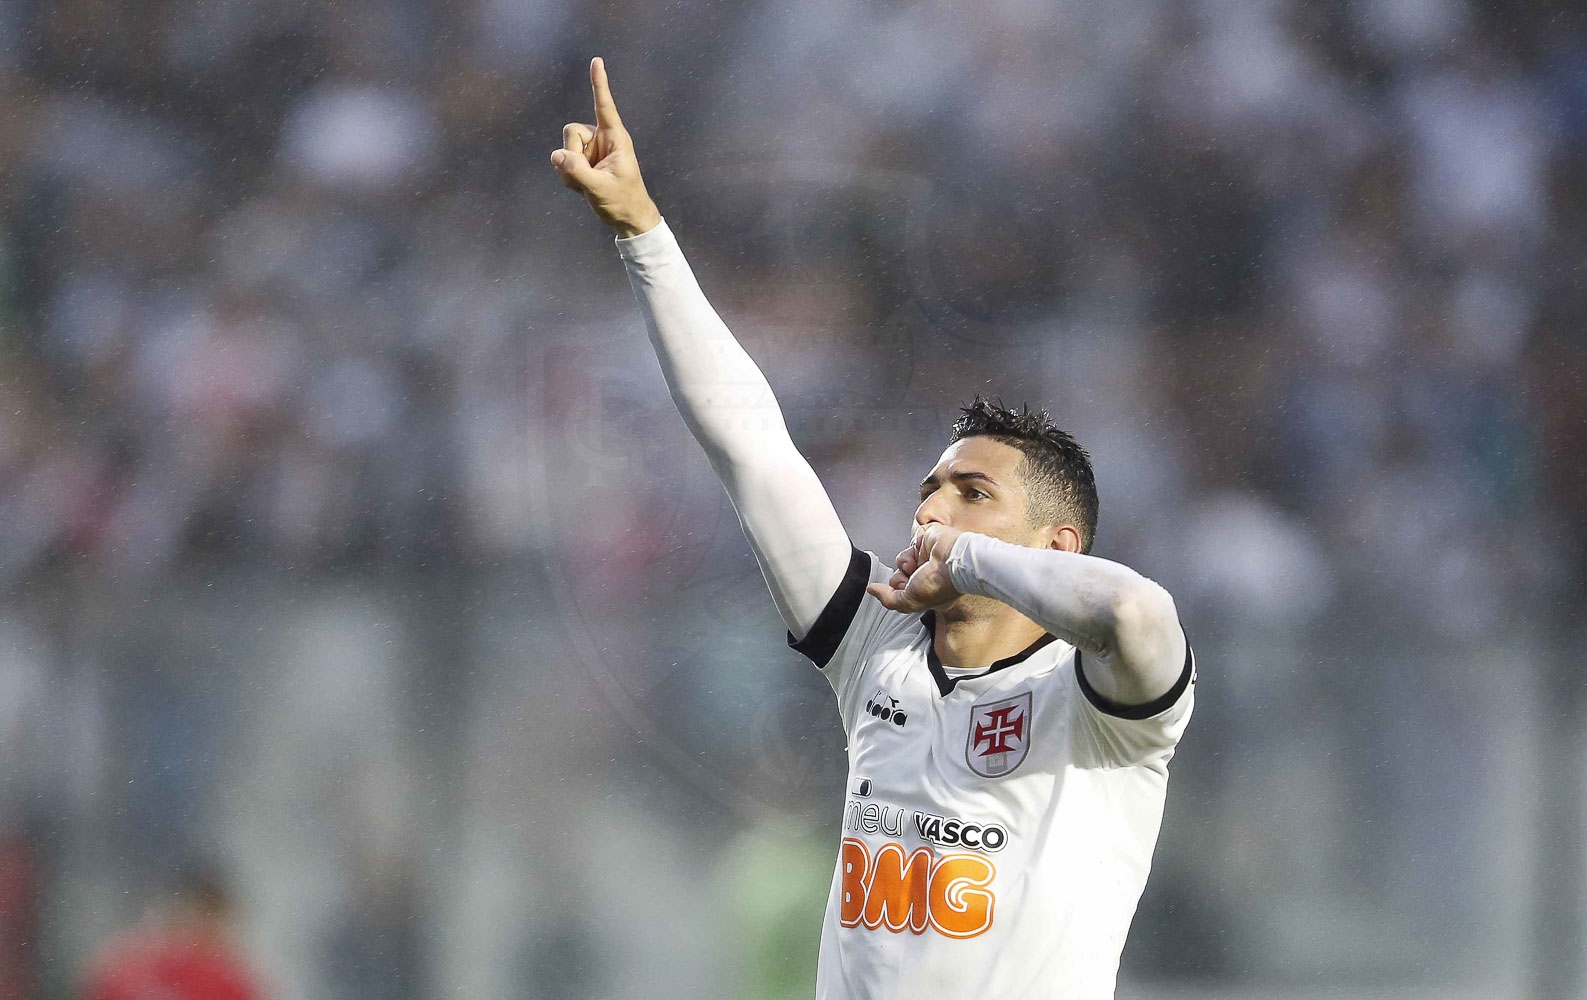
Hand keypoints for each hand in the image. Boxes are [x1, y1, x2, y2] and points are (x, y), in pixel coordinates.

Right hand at [551, 57, 662, 237]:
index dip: (599, 84)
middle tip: (587, 177)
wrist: (627, 219)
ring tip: (587, 185)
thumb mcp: (600, 188)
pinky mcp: (583, 161)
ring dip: (569, 170)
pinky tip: (582, 187)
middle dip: (572, 155)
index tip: (597, 61)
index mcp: (615, 138)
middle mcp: (602, 138)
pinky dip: (568, 177)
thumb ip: (578, 172)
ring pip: (564, 148)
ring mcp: (591, 149)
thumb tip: (556, 155)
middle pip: (571, 131)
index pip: (604, 106)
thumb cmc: (623, 201)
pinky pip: (562, 161)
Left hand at [866, 524, 963, 612]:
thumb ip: (888, 599)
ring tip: (914, 568)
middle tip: (909, 580)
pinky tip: (916, 558)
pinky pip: (907, 550)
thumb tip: (871, 590)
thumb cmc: (941, 583)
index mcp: (928, 594)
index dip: (899, 593)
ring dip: (904, 566)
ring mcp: (926, 561)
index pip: (904, 595)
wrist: (953, 559)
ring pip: (902, 564)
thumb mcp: (909, 601)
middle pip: (900, 579)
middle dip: (900, 580)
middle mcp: (927, 578)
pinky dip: (907, 555)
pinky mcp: (925, 545)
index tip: (903, 591)